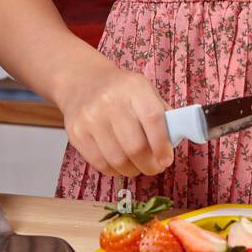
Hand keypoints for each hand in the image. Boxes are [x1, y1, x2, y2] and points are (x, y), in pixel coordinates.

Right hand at [56, 67, 174, 178]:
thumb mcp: (144, 90)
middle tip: (155, 167)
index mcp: (134, 88)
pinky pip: (100, 163)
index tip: (167, 159)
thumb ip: (162, 113)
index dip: (162, 145)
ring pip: (118, 159)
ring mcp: (90, 118)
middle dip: (149, 164)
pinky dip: (114, 170)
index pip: (153, 120)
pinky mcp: (76, 133)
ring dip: (133, 170)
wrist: (82, 82)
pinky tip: (120, 164)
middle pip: (135, 146)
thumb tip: (175, 140)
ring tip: (138, 166)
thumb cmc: (120, 90)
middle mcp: (110, 101)